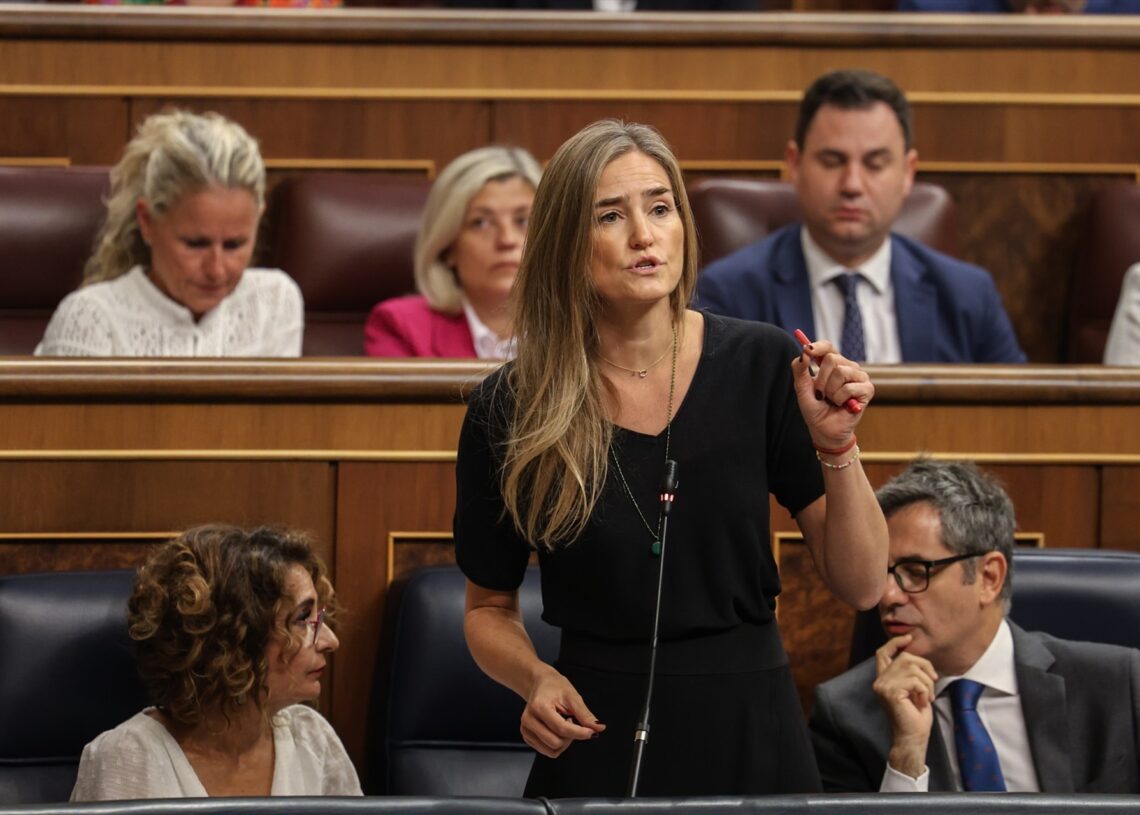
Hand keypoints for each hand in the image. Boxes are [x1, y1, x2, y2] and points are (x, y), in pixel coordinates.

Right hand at [521, 667, 604, 757]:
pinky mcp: (527, 737)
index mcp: (539, 707)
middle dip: (570, 736)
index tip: (592, 733)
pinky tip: (556, 729)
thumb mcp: (572, 696)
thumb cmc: (555, 687)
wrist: (540, 685)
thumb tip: (598, 728)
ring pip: (552, 750)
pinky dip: (557, 744)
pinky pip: (547, 751)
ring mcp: (526, 730)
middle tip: (571, 720)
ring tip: (563, 724)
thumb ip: (585, 715)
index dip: (579, 733)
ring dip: (563, 742)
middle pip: (556, 742)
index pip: (561, 728)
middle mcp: (528, 720)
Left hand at [790, 338, 872, 449]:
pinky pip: (849, 387)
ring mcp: (860, 377)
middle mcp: (848, 367)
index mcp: (833, 365)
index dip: (818, 346)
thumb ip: (800, 371)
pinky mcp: (867, 389)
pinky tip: (842, 405)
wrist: (824, 430)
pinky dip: (840, 398)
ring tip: (832, 400)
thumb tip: (803, 353)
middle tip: (822, 394)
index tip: (807, 349)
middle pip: (832, 358)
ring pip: (840, 372)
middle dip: (821, 379)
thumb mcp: (802, 389)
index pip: (828, 347)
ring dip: (830, 391)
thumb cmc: (815, 410)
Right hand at [873, 634, 937, 778]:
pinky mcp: (890, 692)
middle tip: (933, 681)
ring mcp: (882, 686)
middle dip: (924, 666)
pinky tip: (922, 702)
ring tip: (927, 697)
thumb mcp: (914, 689)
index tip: (909, 638)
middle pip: (904, 657)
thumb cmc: (916, 716)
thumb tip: (916, 655)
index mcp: (883, 679)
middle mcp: (879, 680)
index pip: (882, 653)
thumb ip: (910, 673)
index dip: (895, 642)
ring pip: (912, 667)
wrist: (913, 738)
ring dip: (927, 682)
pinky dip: (925, 690)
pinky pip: (915, 681)